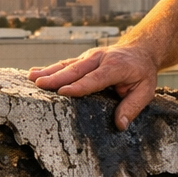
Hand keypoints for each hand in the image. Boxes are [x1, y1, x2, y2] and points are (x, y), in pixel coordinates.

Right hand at [28, 44, 159, 130]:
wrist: (140, 50)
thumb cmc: (142, 73)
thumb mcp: (145, 91)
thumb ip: (132, 107)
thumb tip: (120, 125)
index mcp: (115, 67)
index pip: (95, 78)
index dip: (79, 86)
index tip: (63, 92)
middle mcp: (99, 59)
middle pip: (76, 70)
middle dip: (57, 77)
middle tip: (40, 85)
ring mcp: (89, 57)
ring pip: (67, 65)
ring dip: (48, 71)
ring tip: (32, 78)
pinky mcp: (82, 59)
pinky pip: (65, 64)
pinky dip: (49, 69)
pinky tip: (34, 73)